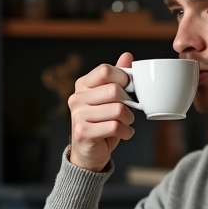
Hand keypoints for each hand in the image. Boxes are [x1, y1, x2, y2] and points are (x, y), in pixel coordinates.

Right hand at [68, 52, 135, 171]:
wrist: (89, 152)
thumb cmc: (102, 122)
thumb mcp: (110, 98)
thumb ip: (117, 77)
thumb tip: (127, 56)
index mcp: (83, 84)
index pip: (105, 70)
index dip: (123, 78)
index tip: (130, 88)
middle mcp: (77, 98)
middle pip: (114, 90)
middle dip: (129, 102)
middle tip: (130, 110)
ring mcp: (78, 115)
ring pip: (117, 110)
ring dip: (129, 119)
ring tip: (126, 123)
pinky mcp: (83, 132)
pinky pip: (114, 127)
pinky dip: (126, 132)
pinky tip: (124, 133)